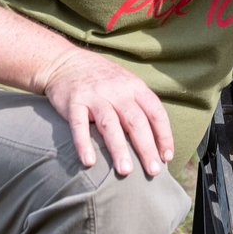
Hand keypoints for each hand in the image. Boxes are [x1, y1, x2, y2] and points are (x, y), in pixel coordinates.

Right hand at [38, 49, 173, 179]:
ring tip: (125, 171)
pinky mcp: (73, 103)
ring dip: (118, 149)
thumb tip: (157, 142)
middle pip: (136, 121)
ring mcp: (94, 96)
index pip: (155, 112)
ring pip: (110, 125)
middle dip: (146, 148)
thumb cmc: (101, 79)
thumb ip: (140, 107)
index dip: (164, 135)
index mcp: (134, 87)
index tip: (167, 157)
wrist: (65, 61)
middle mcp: (116, 91)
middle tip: (153, 172)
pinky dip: (84, 143)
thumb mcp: (126, 84)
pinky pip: (79, 125)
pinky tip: (89, 162)